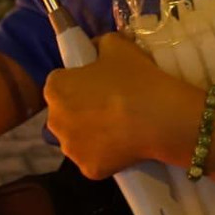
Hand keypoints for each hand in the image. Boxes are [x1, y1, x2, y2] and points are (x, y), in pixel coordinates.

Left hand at [44, 33, 202, 179]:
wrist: (161, 118)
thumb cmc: (135, 79)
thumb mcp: (116, 45)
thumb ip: (99, 44)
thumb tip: (94, 50)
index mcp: (55, 88)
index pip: (60, 82)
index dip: (79, 80)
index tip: (99, 82)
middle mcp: (54, 120)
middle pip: (65, 112)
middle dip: (80, 108)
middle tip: (110, 104)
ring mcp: (71, 149)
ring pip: (77, 138)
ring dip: (90, 133)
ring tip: (119, 126)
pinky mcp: (88, 170)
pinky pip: (94, 160)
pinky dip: (105, 155)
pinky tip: (124, 145)